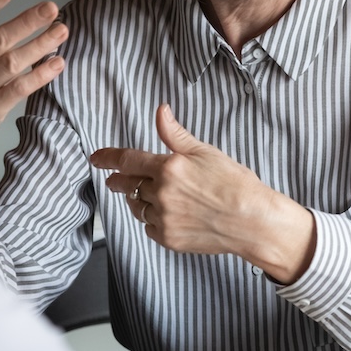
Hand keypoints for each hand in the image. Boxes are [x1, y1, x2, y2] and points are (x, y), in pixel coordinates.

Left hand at [93, 104, 317, 283]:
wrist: (253, 221)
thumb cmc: (236, 184)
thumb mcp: (207, 152)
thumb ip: (176, 135)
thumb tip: (160, 111)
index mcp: (170, 167)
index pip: (128, 160)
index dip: (108, 157)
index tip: (96, 158)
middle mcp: (162, 194)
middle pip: (126, 185)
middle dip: (119, 180)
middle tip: (116, 179)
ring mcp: (164, 218)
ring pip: (137, 206)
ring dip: (139, 199)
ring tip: (154, 196)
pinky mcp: (168, 238)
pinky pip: (149, 226)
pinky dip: (154, 219)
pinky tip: (170, 214)